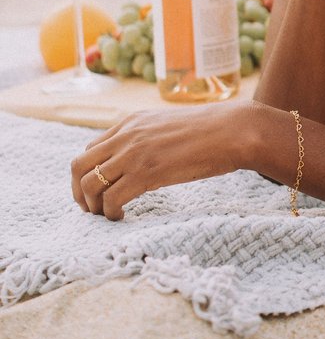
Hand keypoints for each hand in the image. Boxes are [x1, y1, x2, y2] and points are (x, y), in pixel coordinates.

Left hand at [70, 101, 252, 219]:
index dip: (88, 174)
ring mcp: (134, 154)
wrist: (231, 130)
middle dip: (79, 192)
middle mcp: (126, 135)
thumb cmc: (209, 131)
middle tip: (93, 209)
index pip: (90, 149)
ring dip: (93, 206)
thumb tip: (143, 159)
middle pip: (79, 166)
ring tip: (108, 216)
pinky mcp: (146, 173)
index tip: (98, 192)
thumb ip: (148, 137)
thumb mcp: (168, 126)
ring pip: (90, 184)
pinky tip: (123, 217)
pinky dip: (110, 213)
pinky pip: (111, 199)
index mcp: (131, 122)